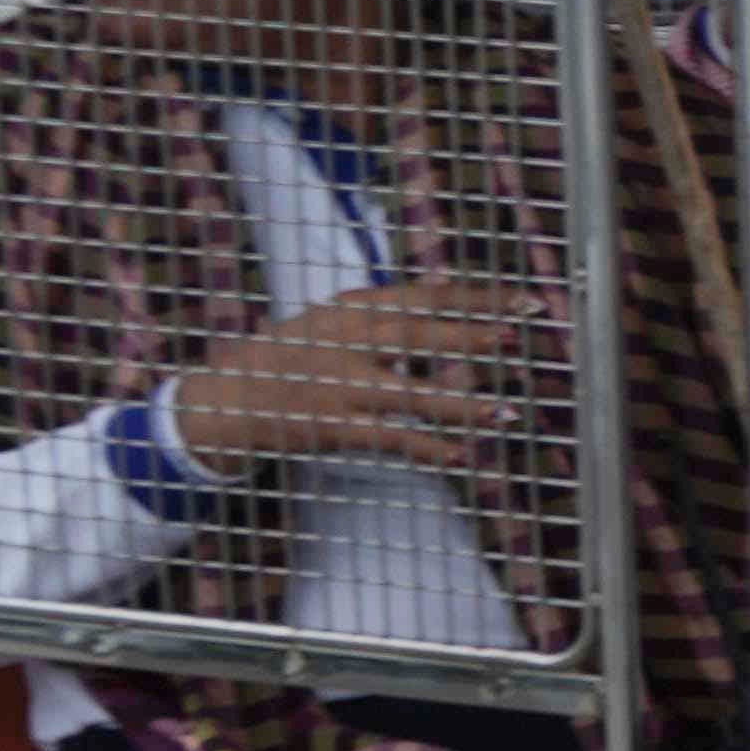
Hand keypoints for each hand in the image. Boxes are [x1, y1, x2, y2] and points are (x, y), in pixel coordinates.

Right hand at [169, 277, 513, 474]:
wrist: (225, 396)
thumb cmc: (291, 356)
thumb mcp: (331, 319)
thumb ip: (385, 311)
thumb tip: (446, 294)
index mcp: (352, 309)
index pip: (425, 296)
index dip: (477, 298)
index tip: (524, 301)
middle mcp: (347, 340)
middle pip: (419, 335)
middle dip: (471, 336)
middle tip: (518, 337)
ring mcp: (340, 384)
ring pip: (411, 394)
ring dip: (461, 406)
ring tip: (506, 413)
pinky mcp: (333, 425)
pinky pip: (390, 437)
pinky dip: (427, 448)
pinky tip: (461, 456)